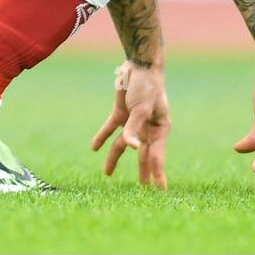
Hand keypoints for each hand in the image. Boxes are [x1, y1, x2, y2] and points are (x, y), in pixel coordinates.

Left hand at [90, 61, 170, 186]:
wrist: (139, 64)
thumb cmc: (147, 86)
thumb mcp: (141, 109)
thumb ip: (134, 129)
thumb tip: (132, 148)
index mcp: (159, 128)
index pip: (157, 155)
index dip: (158, 173)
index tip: (160, 190)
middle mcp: (148, 127)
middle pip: (143, 154)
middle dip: (142, 171)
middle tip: (142, 189)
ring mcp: (134, 121)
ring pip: (123, 145)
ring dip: (114, 158)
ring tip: (107, 173)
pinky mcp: (121, 113)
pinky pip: (111, 129)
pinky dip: (102, 137)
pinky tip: (94, 148)